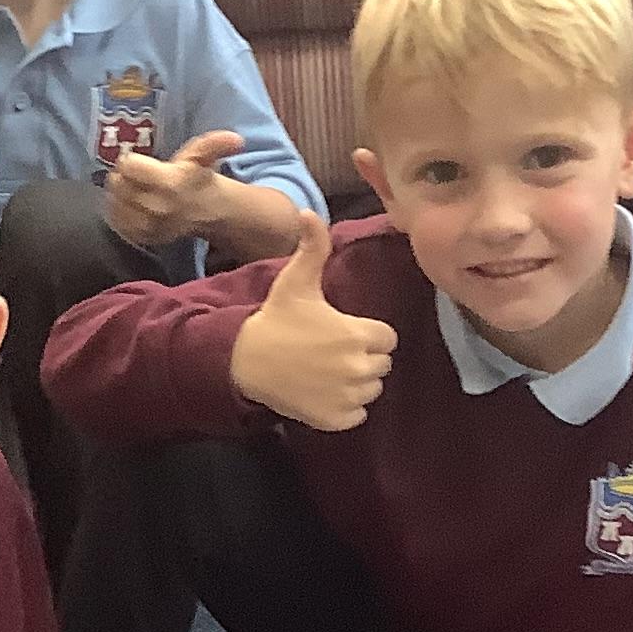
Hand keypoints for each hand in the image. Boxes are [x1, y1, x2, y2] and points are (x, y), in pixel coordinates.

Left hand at [104, 129, 241, 248]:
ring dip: (115, 194)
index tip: (136, 160)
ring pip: (115, 204)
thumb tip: (237, 139)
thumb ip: (215, 144)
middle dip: (120, 176)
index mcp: (168, 182)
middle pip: (118, 185)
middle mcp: (156, 205)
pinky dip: (116, 212)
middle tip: (130, 174)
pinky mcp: (142, 237)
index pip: (128, 166)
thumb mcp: (204, 155)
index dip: (129, 160)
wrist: (208, 212)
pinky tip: (125, 204)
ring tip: (127, 187)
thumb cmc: (199, 178)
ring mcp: (148, 224)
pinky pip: (117, 223)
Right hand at [228, 206, 393, 431]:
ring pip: (372, 390)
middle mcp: (357, 368)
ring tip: (329, 371)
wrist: (246, 362)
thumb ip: (313, 248)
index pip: (387, 338)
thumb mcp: (295, 281)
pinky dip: (345, 407)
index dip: (368, 334)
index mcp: (357, 334)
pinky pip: (357, 414)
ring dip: (357, 383)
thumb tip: (309, 213)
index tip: (345, 331)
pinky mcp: (336, 418)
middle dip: (364, 357)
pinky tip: (325, 392)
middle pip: (382, 364)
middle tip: (334, 350)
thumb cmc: (275, 319)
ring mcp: (347, 396)